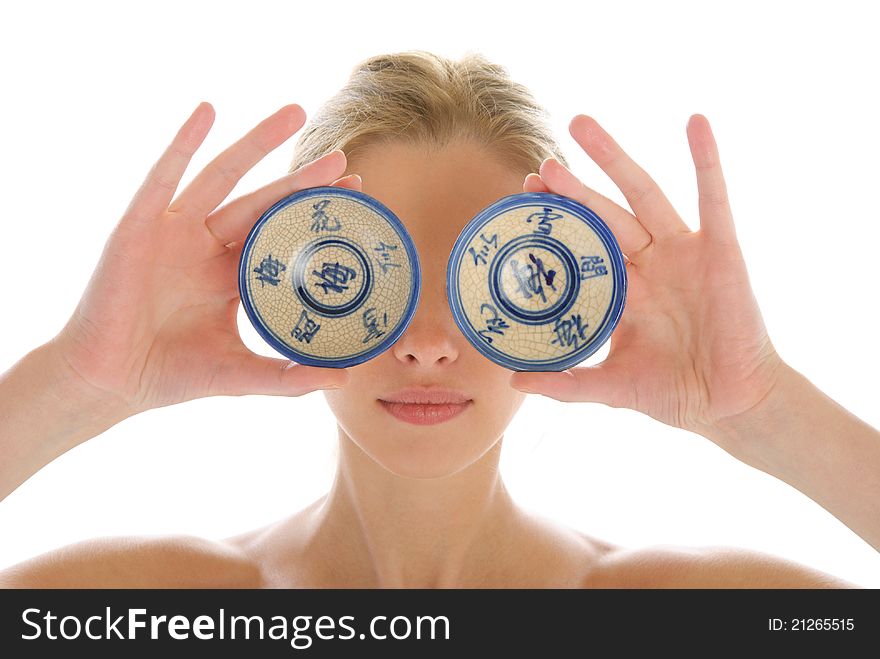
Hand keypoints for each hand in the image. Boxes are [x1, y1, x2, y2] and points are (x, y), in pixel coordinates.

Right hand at [52, 102, 358, 416]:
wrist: (110, 382)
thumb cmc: (173, 375)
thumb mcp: (242, 375)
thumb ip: (290, 378)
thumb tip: (345, 381)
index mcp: (234, 275)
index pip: (282, 236)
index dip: (315, 216)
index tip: (356, 197)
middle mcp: (208, 247)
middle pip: (263, 202)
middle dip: (302, 181)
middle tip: (343, 160)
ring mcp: (175, 232)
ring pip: (222, 176)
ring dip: (257, 143)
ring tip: (294, 113)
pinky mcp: (141, 225)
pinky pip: (164, 176)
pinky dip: (183, 142)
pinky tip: (208, 111)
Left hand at [510, 114, 785, 438]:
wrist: (730, 406)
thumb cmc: (674, 393)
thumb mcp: (611, 386)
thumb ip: (565, 382)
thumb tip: (513, 379)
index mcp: (621, 290)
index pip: (582, 246)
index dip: (556, 223)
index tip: (523, 199)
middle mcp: (648, 264)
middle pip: (604, 213)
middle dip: (573, 189)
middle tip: (543, 163)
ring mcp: (683, 253)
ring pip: (644, 194)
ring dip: (614, 159)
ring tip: (582, 125)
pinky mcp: (720, 251)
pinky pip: (714, 199)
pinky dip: (706, 160)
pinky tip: (695, 123)